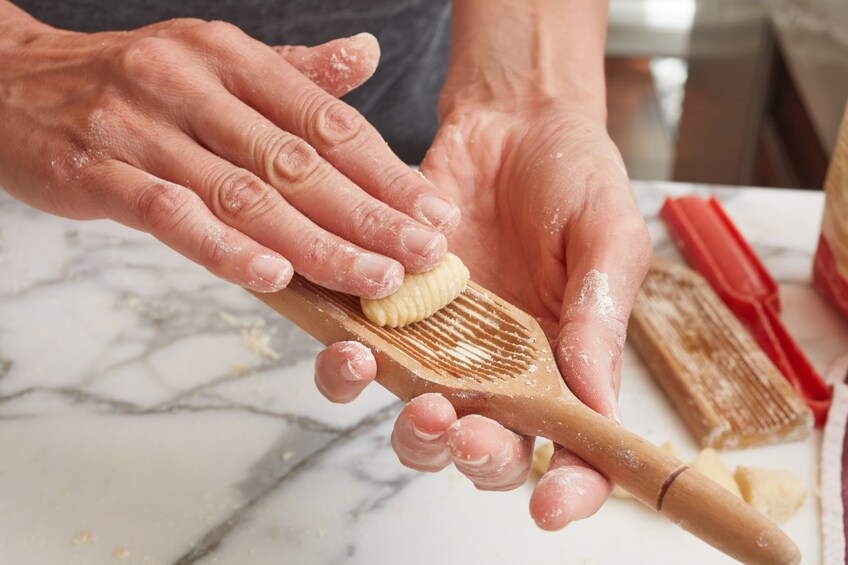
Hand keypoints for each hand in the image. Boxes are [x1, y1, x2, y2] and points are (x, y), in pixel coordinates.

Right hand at [0, 18, 459, 295]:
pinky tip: (275, 275)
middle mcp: (192, 83)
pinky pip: (169, 214)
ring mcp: (141, 127)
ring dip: (317, 242)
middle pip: (298, 162)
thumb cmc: (130, 82)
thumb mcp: (213, 60)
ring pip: (244, 194)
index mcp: (230, 57)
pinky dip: (223, 248)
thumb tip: (366, 55)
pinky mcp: (95, 171)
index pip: (326, 120)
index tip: (433, 213)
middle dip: (369, 215)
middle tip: (425, 256)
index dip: (386, 170)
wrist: (10, 83)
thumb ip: (292, 70)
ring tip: (373, 280)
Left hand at [315, 98, 651, 525]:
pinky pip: (364, 360)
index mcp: (570, 364)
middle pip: (490, 450)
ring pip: (420, 421)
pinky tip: (351, 345)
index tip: (552, 507)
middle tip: (464, 431)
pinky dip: (350, 367)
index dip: (571, 491)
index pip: (578, 450)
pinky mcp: (395, 312)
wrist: (512, 122)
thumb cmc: (576, 177)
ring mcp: (445, 346)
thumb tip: (595, 400)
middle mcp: (506, 370)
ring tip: (410, 398)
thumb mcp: (607, 238)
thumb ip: (599, 317)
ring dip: (409, 430)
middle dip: (475, 458)